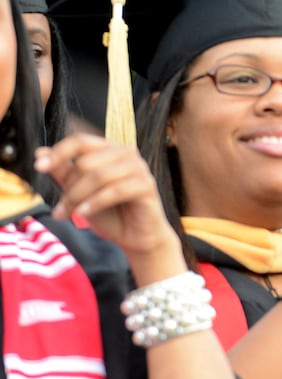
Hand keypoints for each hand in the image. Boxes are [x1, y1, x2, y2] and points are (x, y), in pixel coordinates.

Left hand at [36, 134, 179, 259]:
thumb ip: (63, 172)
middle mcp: (126, 153)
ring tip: (68, 215)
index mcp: (109, 150)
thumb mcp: (79, 192)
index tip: (39, 168)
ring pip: (99, 176)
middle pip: (86, 162)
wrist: (135, 237)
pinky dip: (94, 203)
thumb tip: (40, 152)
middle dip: (69, 188)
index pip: (80, 141)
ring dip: (78, 198)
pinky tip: (83, 214)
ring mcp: (139, 167)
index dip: (58, 152)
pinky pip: (114, 191)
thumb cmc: (110, 213)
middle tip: (60, 208)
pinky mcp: (147, 185)